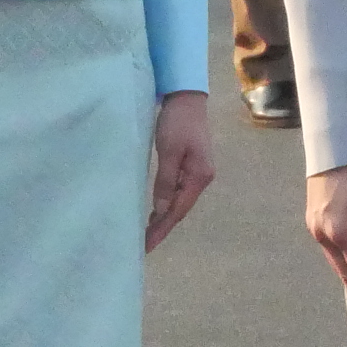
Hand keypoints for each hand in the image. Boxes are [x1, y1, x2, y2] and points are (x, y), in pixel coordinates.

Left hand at [146, 91, 214, 252]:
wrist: (187, 100)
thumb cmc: (177, 123)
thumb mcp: (168, 151)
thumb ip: (165, 181)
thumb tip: (162, 210)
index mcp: (199, 176)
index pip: (178, 210)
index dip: (163, 229)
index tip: (148, 246)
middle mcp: (202, 178)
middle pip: (181, 209)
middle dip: (163, 227)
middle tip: (144, 245)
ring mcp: (198, 172)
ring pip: (180, 201)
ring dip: (165, 217)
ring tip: (148, 233)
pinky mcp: (191, 166)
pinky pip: (178, 191)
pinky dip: (167, 204)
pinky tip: (157, 210)